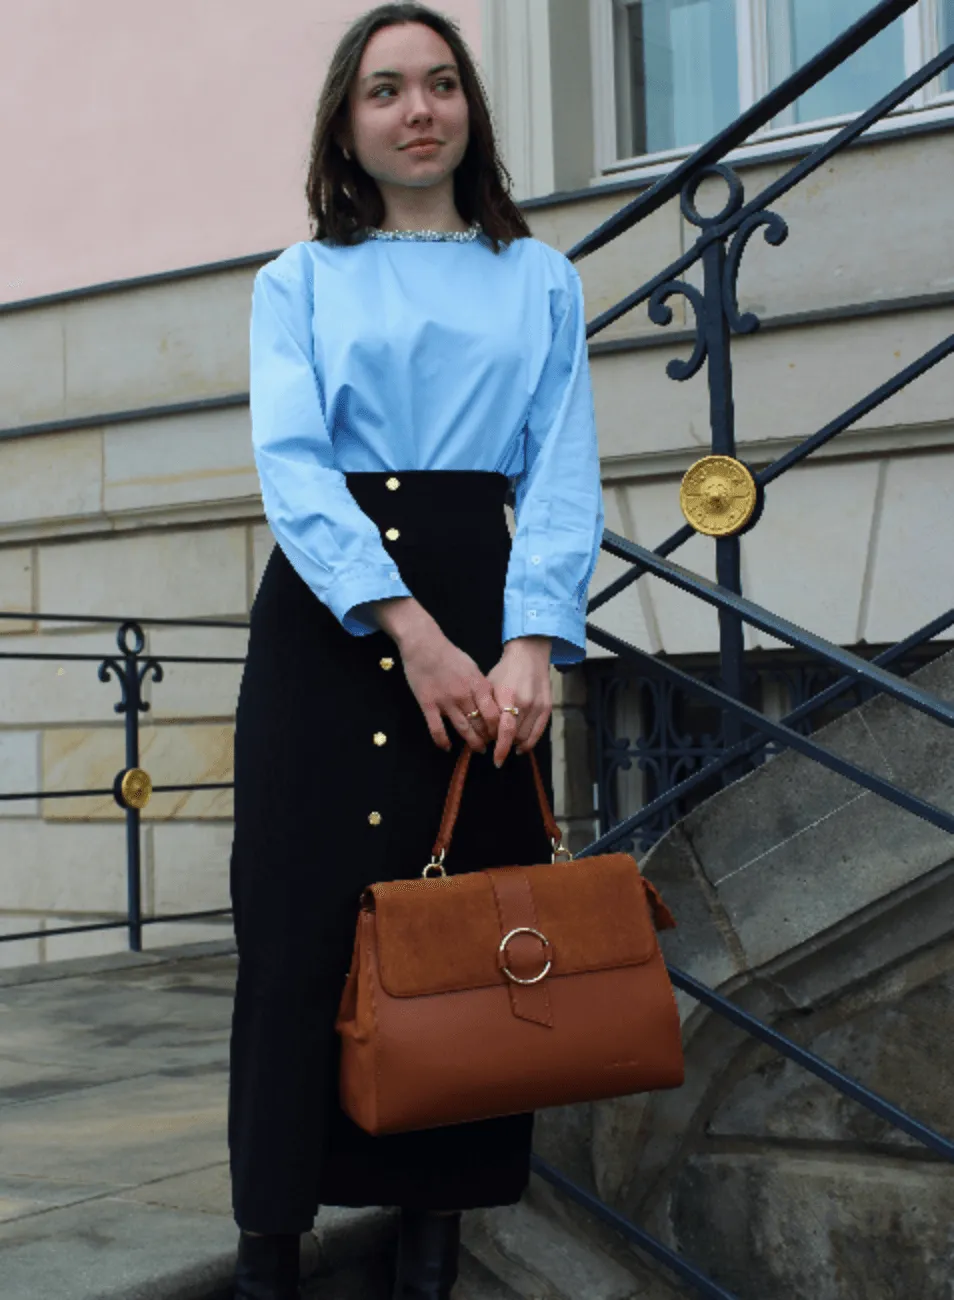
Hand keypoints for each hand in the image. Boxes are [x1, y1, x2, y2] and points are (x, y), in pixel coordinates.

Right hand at [373, 597, 499, 751]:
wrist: (424, 645)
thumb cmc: (450, 655)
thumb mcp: (473, 668)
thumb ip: (481, 687)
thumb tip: (489, 703)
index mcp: (478, 686)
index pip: (494, 715)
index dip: (498, 728)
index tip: (499, 733)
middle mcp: (465, 696)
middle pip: (480, 725)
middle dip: (487, 738)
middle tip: (489, 744)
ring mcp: (446, 702)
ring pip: (463, 730)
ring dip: (472, 742)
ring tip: (477, 750)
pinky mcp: (428, 705)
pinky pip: (437, 729)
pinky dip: (442, 741)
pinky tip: (447, 748)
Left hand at [486, 637, 551, 766]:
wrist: (529, 656)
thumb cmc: (505, 671)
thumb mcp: (490, 686)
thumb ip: (487, 710)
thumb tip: (483, 734)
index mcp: (507, 697)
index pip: (505, 731)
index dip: (501, 749)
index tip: (496, 760)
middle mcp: (525, 703)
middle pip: (515, 737)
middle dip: (504, 743)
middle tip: (496, 741)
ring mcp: (538, 706)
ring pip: (526, 737)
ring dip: (515, 743)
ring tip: (507, 740)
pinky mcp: (547, 708)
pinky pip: (539, 733)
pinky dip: (529, 743)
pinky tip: (520, 746)